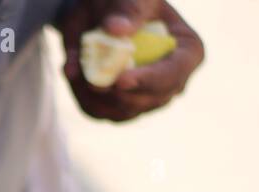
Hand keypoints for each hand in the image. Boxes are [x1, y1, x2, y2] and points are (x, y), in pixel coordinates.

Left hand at [59, 0, 203, 121]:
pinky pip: (100, 112)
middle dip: (118, 94)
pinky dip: (81, 96)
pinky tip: (72, 73)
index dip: (150, 81)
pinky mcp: (120, 107)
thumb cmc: (125, 0)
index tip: (122, 80)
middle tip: (90, 81)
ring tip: (75, 67)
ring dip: (94, 95)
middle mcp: (171, 80)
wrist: (101, 11)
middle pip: (150, 100)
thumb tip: (117, 29)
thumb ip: (127, 9)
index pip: (175, 73)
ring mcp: (147, 98)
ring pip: (122, 112)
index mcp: (186, 50)